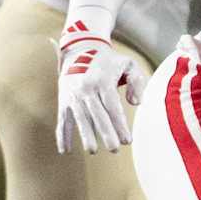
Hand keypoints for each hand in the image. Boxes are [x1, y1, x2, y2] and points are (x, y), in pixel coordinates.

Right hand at [55, 34, 140, 153]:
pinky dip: (62, 135)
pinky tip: (65, 150)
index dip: (120, 123)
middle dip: (106, 132)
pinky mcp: (64, 100)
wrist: (80, 49)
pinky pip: (62, 119)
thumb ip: (137, 82)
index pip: (112, 106)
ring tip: (93, 151)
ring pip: (80, 118)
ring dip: (85, 135)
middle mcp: (86, 88)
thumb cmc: (110, 61)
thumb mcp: (128, 64)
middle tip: (115, 149)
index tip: (128, 140)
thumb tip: (136, 103)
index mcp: (103, 80)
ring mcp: (73, 95)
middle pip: (97, 114)